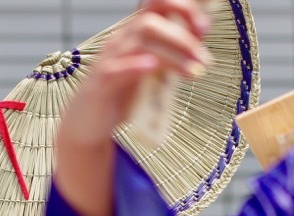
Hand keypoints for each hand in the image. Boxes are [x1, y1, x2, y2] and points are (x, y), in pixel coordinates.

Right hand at [53, 0, 210, 215]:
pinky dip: (135, 65)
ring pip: (139, 42)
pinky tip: (152, 67)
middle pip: (149, 21)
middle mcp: (119, 41)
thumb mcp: (150, 74)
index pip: (155, 5)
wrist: (88, 125)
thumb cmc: (121, 97)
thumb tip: (198, 42)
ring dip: (171, 55)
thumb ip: (170, 58)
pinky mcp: (100, 84)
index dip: (181, 8)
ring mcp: (108, 60)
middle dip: (181, 36)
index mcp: (133, 35)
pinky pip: (116, 69)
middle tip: (204, 58)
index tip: (204, 26)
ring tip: (193, 72)